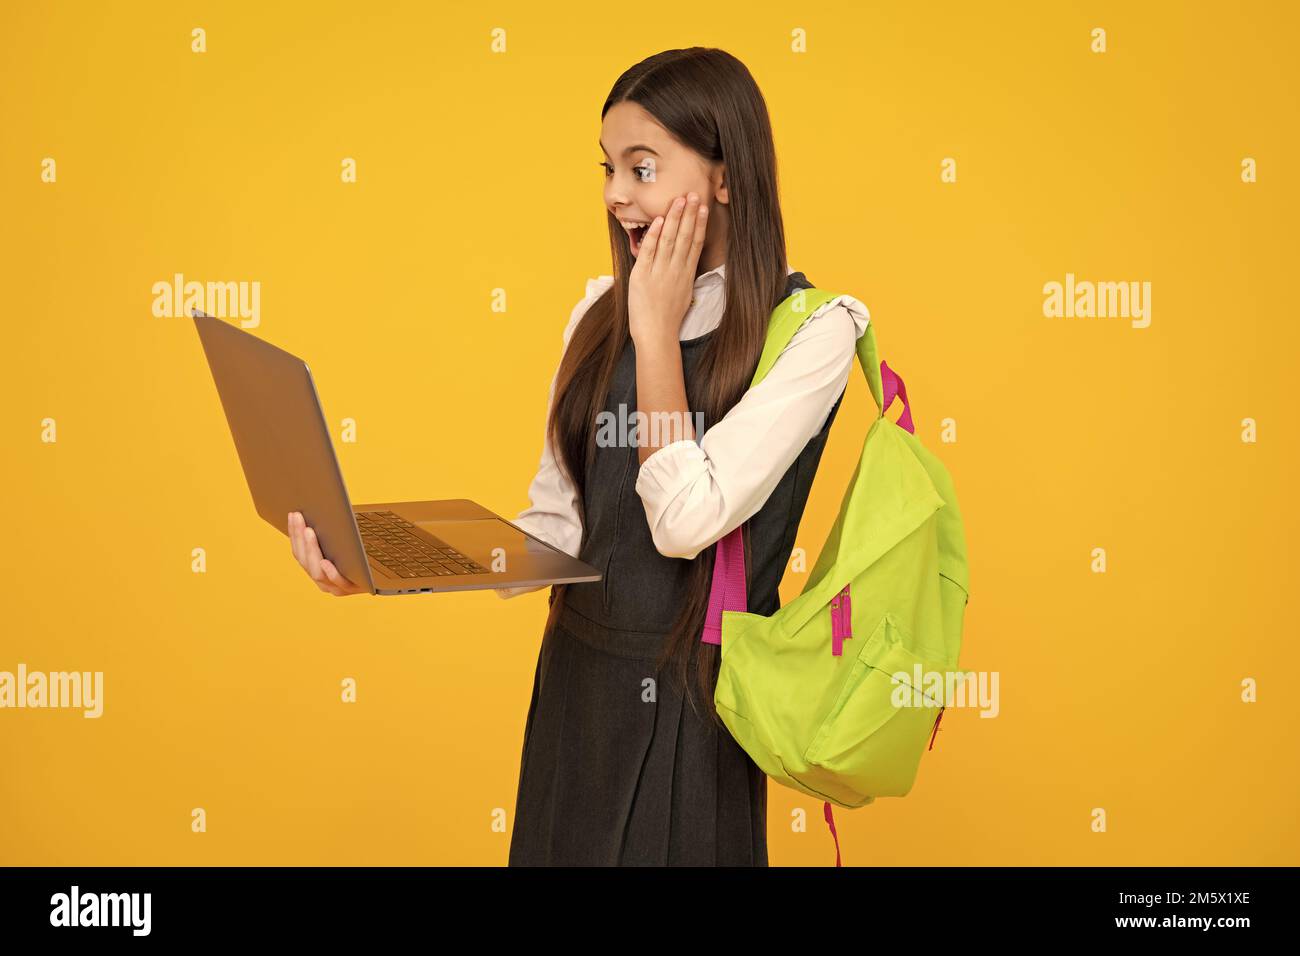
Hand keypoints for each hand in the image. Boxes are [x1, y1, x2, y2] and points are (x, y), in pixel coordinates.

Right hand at [288, 511, 367, 595]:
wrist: (384, 577)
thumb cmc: (361, 556)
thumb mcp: (342, 544)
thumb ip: (330, 534)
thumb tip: (318, 510)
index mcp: (316, 569)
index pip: (299, 552)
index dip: (294, 534)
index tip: (292, 515)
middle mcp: (322, 580)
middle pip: (304, 560)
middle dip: (299, 537)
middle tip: (299, 518)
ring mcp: (335, 587)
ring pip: (317, 572)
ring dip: (311, 550)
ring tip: (309, 532)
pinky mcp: (351, 589)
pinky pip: (338, 582)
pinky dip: (330, 572)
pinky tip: (325, 562)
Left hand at [628, 192, 708, 347]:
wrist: (656, 335)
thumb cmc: (668, 319)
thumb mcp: (683, 295)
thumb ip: (683, 276)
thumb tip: (685, 261)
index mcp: (686, 275)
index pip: (695, 243)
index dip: (699, 224)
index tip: (702, 208)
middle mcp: (675, 271)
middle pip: (684, 237)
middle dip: (688, 214)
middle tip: (692, 194)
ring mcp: (659, 273)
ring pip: (668, 240)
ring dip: (674, 218)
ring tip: (679, 200)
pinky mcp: (642, 277)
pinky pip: (648, 252)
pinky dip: (653, 235)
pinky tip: (659, 220)